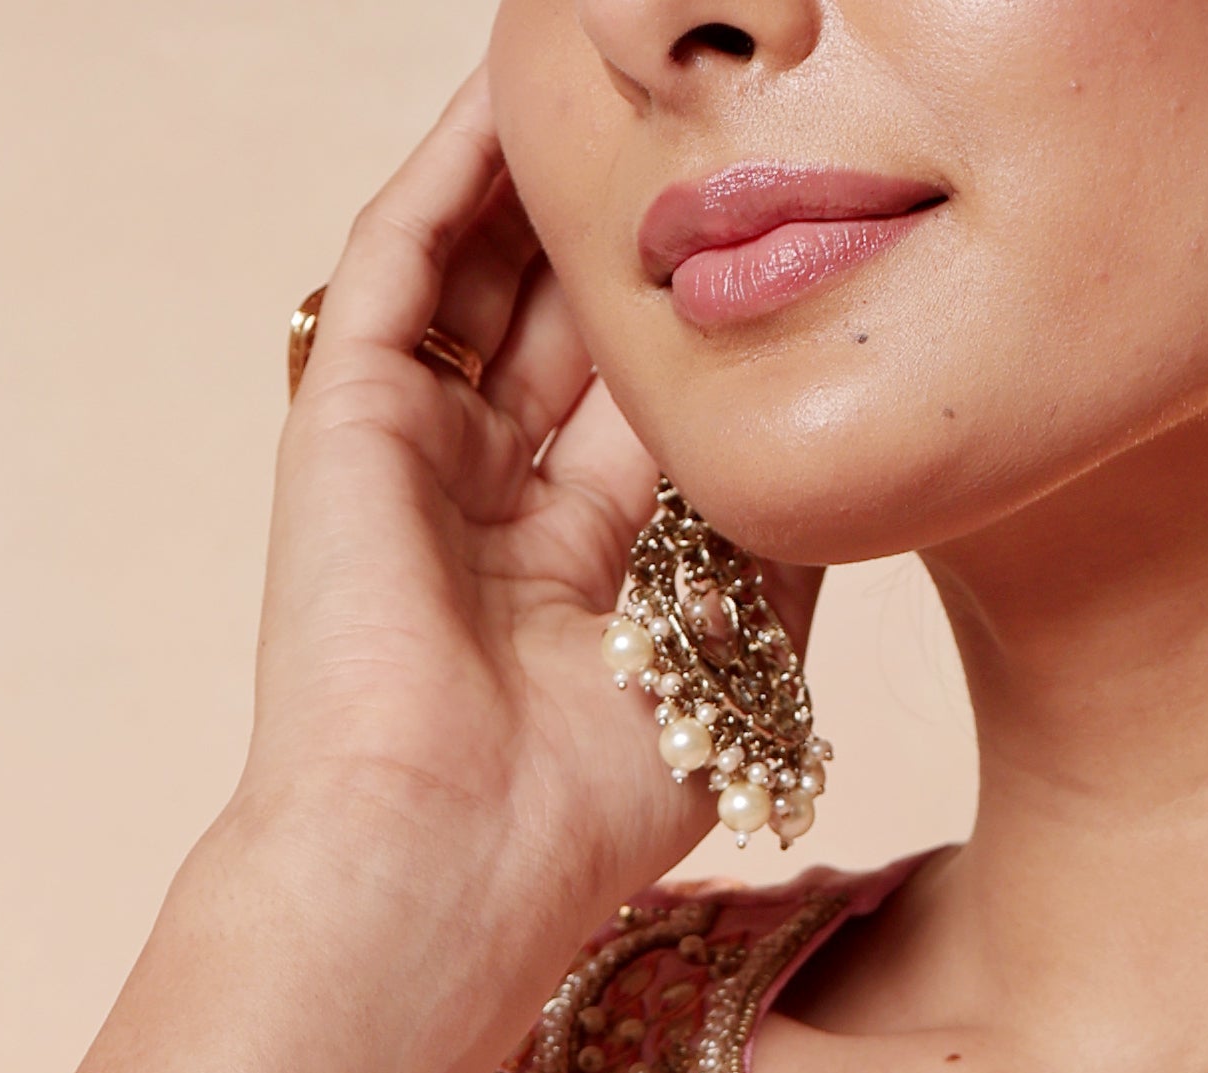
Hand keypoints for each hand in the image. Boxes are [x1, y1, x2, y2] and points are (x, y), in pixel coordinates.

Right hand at [231, 73, 816, 1013]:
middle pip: (571, 321)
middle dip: (628, 221)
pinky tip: (506, 91)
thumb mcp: (736, 670)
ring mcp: (417, 458)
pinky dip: (449, 172)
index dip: (704, 315)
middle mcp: (497, 505)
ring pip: (486, 273)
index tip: (780, 221)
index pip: (650, 401)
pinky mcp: (348, 420)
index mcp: (584, 572)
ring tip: (600, 75)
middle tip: (698, 117)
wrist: (445, 859)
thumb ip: (780, 547)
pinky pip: (400, 260)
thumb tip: (859, 442)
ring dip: (542, 172)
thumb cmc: (583, 812)